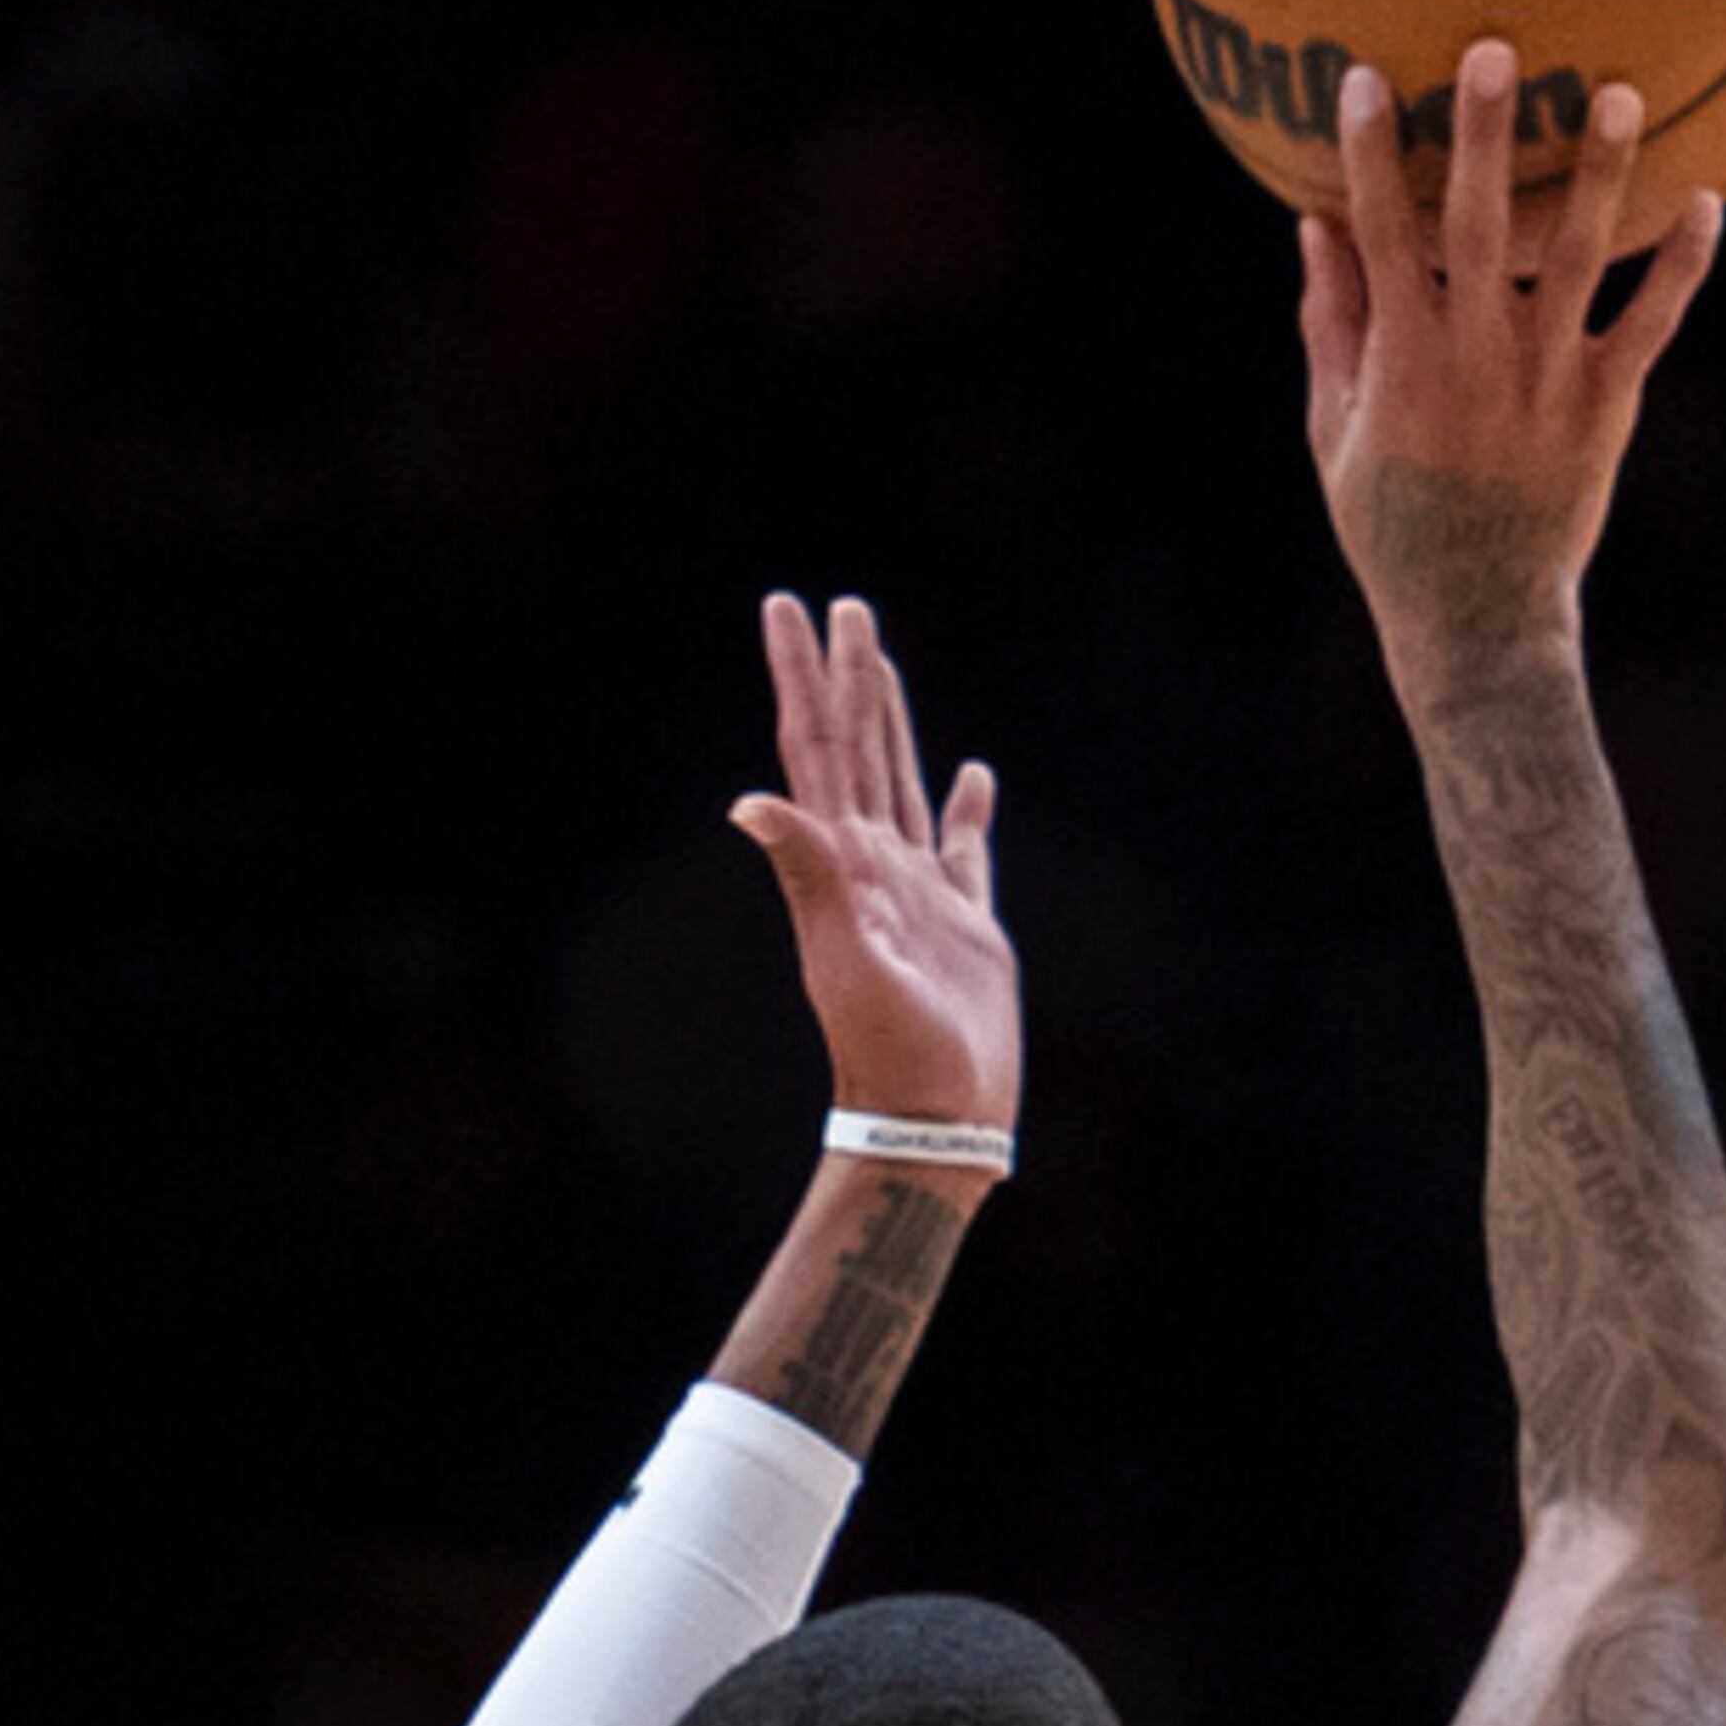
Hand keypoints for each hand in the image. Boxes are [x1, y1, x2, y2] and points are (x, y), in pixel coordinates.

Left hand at [733, 594, 1017, 1137]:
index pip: (817, 747)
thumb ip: (809, 874)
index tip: (787, 607)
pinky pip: (966, 849)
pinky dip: (969, 809)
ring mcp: (920, 892)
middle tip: (843, 606)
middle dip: (848, 676)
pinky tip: (975, 777)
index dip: (801, 676)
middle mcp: (874, 865)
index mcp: (843, 861)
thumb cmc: (890, 1050)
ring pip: (903, 781)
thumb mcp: (845, 956)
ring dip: (893, 722)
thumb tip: (749, 801)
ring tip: (884, 663)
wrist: (935, 1119)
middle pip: (858, 747)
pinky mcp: (966, 926)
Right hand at [1300, 41, 1719, 707]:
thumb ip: (1331, 326)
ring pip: (1580, 259)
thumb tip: (1315, 223)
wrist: (1477, 620)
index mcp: (1403, 358)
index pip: (1382, 235)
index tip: (1367, 78)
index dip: (1373, 156)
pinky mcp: (1605, 406)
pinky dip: (1683, 265)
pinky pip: (1651, 323)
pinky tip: (1710, 198)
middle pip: (1481, 226)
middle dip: (1486, 136)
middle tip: (1498, 48)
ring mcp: (1547, 378)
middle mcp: (1477, 356)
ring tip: (1622, 95)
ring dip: (1601, 174)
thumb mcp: (1336, 434)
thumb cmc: (1393, 527)